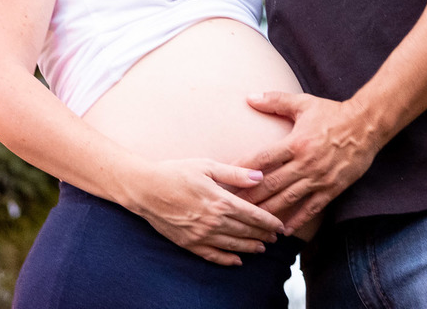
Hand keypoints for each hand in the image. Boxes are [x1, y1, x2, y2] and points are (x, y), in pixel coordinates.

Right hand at [130, 159, 285, 265]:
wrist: (145, 188)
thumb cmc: (176, 172)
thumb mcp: (207, 166)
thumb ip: (235, 174)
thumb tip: (260, 177)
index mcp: (221, 200)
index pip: (253, 215)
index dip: (270, 221)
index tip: (281, 226)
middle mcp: (213, 221)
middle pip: (246, 231)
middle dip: (263, 235)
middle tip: (275, 238)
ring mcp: (201, 235)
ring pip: (233, 245)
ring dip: (250, 248)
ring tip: (261, 248)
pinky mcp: (188, 243)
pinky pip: (212, 256)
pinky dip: (227, 260)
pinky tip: (237, 261)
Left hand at [239, 92, 381, 234]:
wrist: (367, 125)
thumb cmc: (332, 113)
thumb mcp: (303, 103)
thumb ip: (275, 100)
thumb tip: (249, 97)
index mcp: (295, 142)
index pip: (262, 159)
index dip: (242, 169)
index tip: (226, 179)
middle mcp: (305, 162)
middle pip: (271, 184)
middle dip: (249, 196)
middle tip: (230, 206)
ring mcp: (319, 178)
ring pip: (288, 199)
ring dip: (268, 212)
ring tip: (250, 222)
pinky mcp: (332, 188)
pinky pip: (312, 208)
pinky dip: (297, 220)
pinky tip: (284, 229)